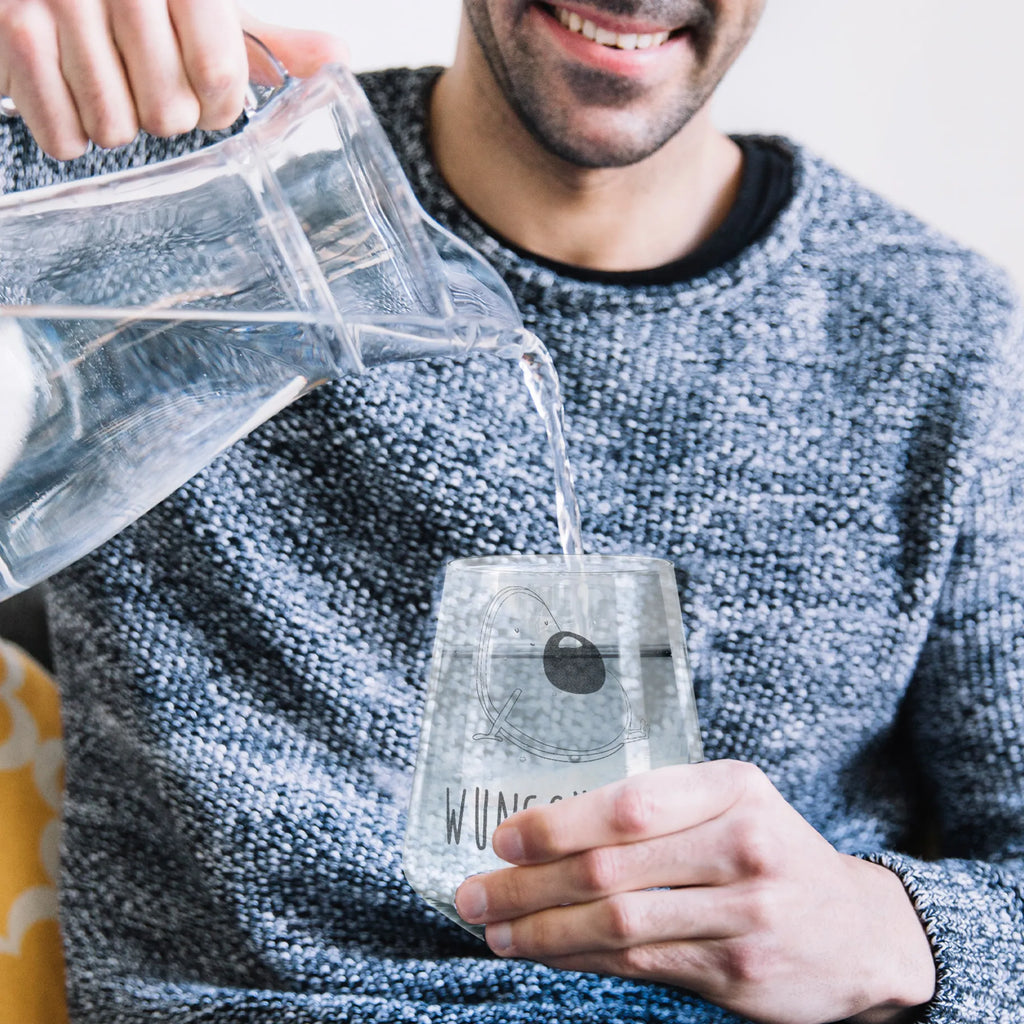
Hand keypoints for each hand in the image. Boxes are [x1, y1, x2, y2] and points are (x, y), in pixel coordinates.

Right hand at [0, 1, 347, 159]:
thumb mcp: (199, 8)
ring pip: (115, 128)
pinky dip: (68, 130)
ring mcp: (57, 1)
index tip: (207, 97)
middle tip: (143, 82)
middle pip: (169, 113)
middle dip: (162, 114)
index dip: (217, 105)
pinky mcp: (9, 30)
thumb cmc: (124, 0)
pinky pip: (62, 135)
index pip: (220, 77)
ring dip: (113, 122)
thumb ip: (264, 40)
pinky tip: (67, 92)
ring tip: (103, 82)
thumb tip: (337, 62)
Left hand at [455, 760, 935, 1023]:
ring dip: (543, 931)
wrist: (859, 932)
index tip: (505, 838)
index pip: (631, 805)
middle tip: (475, 893)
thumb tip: (551, 829)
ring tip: (495, 930)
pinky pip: (640, 965)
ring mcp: (745, 915)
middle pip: (612, 869)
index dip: (558, 824)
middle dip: (529, 884)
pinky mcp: (738, 973)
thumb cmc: (773, 852)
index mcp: (733, 789)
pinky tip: (545, 953)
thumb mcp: (734, 805)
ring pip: (618, 925)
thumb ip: (661, 810)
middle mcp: (742, 847)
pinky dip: (581, 959)